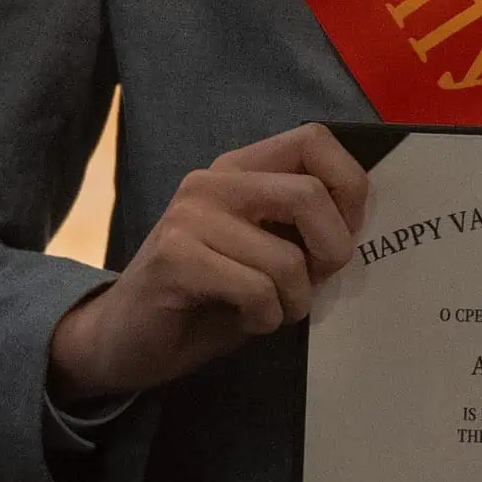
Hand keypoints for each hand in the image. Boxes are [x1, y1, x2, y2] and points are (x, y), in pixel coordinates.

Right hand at [48, 122, 368, 400]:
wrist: (122, 342)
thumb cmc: (207, 300)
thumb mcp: (267, 256)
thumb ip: (304, 233)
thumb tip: (359, 229)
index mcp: (240, 168)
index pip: (314, 140)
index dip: (349, 186)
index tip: (346, 234)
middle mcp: (213, 181)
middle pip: (309, 195)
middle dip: (331, 252)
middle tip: (315, 286)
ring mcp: (189, 216)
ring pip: (286, 258)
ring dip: (295, 302)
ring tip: (271, 312)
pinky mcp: (174, 258)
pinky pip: (255, 290)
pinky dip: (265, 318)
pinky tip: (245, 321)